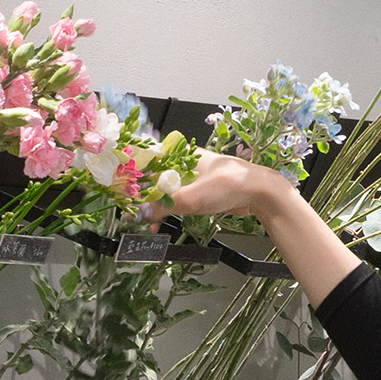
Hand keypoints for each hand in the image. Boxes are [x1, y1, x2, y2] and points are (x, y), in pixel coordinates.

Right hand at [142, 148, 290, 222]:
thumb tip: (143, 213)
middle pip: (155, 177)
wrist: (259, 193)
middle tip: (132, 210)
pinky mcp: (202, 191)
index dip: (133, 172)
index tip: (121, 188)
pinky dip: (168, 210)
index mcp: (180, 155)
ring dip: (156, 206)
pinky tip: (161, 224)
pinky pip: (179, 200)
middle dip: (143, 195)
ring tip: (146, 222)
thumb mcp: (191, 197)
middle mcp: (185, 163)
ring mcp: (194, 177)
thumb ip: (165, 205)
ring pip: (166, 190)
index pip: (148, 159)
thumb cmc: (229, 185)